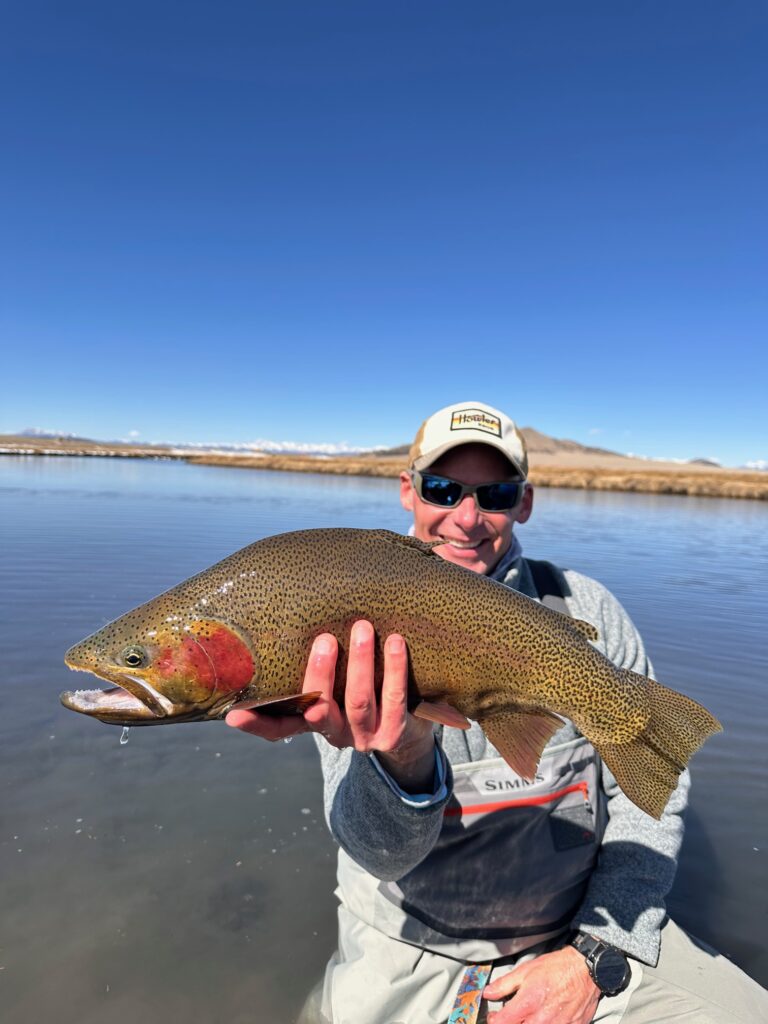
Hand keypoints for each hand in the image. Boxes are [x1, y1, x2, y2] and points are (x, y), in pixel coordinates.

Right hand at [226, 621, 435, 789]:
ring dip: (359, 663)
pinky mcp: (394, 734)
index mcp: (312, 723)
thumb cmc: (362, 694)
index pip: (277, 727)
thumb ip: (318, 670)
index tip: (233, 714)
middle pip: (321, 707)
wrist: (408, 736)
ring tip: (362, 627)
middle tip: (324, 639)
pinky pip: (395, 698)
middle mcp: (334, 734)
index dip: (256, 722)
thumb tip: (292, 617)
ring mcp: (364, 737)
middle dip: (320, 673)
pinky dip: (394, 668)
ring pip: (359, 701)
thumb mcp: (336, 689)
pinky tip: (395, 642)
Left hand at [483, 947, 600, 1023]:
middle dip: (511, 1023)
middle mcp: (542, 1020)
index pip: (503, 1023)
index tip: (494, 1016)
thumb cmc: (557, 967)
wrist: (585, 969)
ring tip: (529, 1015)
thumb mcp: (526, 970)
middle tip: (512, 1015)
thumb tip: (488, 992)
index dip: (494, 1020)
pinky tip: (546, 1017)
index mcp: (528, 1003)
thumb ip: (505, 984)